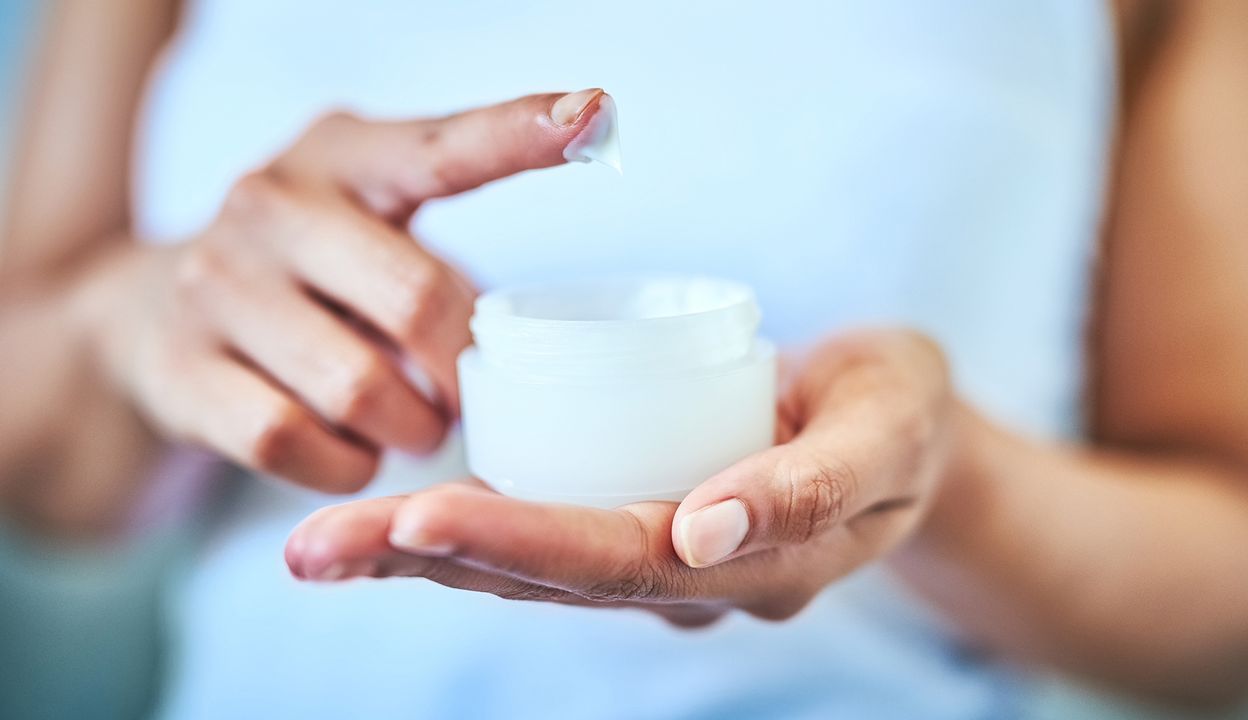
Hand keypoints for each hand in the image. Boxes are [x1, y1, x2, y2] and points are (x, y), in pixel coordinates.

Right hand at [85, 90, 614, 492]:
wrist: (150, 311)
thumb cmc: (309, 275)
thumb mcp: (367, 231)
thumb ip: (439, 266)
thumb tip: (520, 350)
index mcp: (345, 157)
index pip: (446, 146)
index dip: (522, 130)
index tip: (596, 115)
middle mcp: (271, 202)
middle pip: (416, 299)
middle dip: (462, 371)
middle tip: (464, 398)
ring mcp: (215, 283)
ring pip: (357, 387)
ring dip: (409, 429)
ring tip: (412, 427)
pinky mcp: (180, 367)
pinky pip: (290, 441)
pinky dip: (342, 465)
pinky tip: (352, 453)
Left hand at [286, 330, 956, 625]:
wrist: (903, 425)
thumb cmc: (900, 411)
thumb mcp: (890, 426)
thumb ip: (812, 481)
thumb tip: (703, 527)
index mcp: (751, 566)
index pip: (620, 561)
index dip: (520, 544)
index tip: (420, 517)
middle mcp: (688, 578)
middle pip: (545, 578)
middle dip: (426, 563)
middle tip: (312, 550)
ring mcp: (658, 554)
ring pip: (527, 565)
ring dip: (418, 556)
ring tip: (312, 547)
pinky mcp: (635, 515)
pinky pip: (541, 529)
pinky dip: (461, 529)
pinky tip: (382, 523)